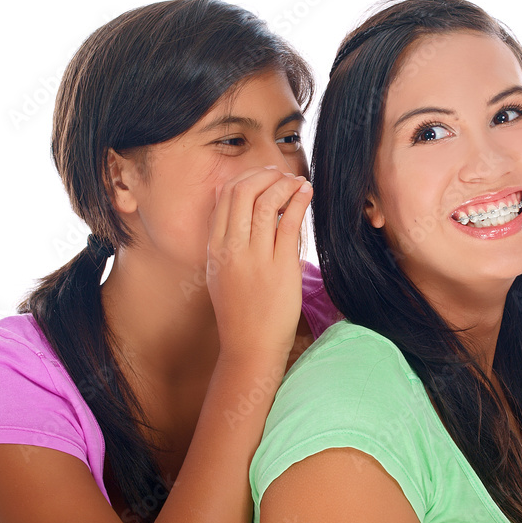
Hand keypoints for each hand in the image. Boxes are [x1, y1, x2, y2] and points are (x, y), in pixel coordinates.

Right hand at [206, 166, 311, 363]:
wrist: (250, 347)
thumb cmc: (240, 310)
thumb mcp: (219, 272)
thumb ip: (225, 239)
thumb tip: (234, 201)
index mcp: (215, 249)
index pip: (226, 197)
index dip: (247, 178)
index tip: (264, 176)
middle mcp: (232, 250)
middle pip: (244, 193)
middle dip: (265, 176)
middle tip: (282, 175)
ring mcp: (256, 258)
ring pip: (267, 203)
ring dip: (285, 184)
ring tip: (298, 183)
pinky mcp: (281, 267)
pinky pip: (289, 223)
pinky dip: (299, 201)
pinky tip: (306, 194)